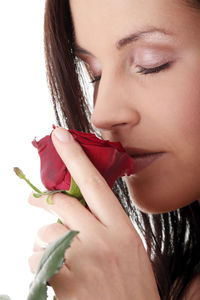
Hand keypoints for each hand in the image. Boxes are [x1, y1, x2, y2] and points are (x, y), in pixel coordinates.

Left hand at [28, 127, 159, 299]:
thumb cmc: (130, 284)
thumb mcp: (128, 247)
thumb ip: (105, 224)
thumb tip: (75, 207)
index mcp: (121, 228)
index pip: (94, 183)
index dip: (75, 156)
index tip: (60, 135)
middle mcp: (101, 239)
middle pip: (61, 203)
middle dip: (43, 200)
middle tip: (34, 200)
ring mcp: (81, 259)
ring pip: (45, 233)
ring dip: (47, 242)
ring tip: (63, 260)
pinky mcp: (62, 279)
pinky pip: (37, 259)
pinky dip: (41, 264)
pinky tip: (59, 276)